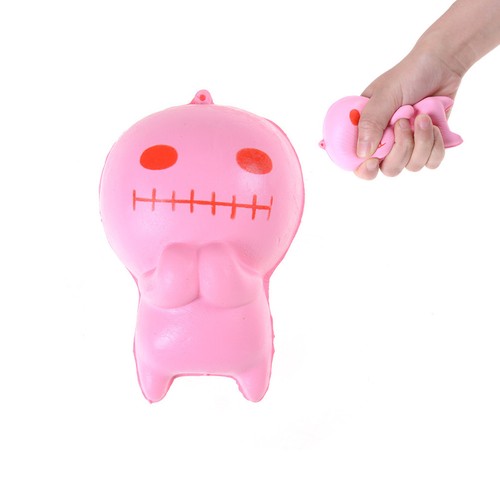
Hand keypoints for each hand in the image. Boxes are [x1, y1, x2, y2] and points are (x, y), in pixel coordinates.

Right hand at [355, 44, 462, 179]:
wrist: (442, 64)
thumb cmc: (408, 75)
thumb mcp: (384, 95)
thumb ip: (371, 122)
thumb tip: (362, 153)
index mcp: (366, 132)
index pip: (358, 164)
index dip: (364, 169)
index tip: (372, 162)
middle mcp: (386, 143)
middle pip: (389, 169)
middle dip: (400, 149)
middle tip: (404, 122)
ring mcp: (408, 146)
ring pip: (412, 166)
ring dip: (421, 141)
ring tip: (423, 117)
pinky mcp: (429, 146)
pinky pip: (432, 162)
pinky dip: (436, 145)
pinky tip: (434, 126)